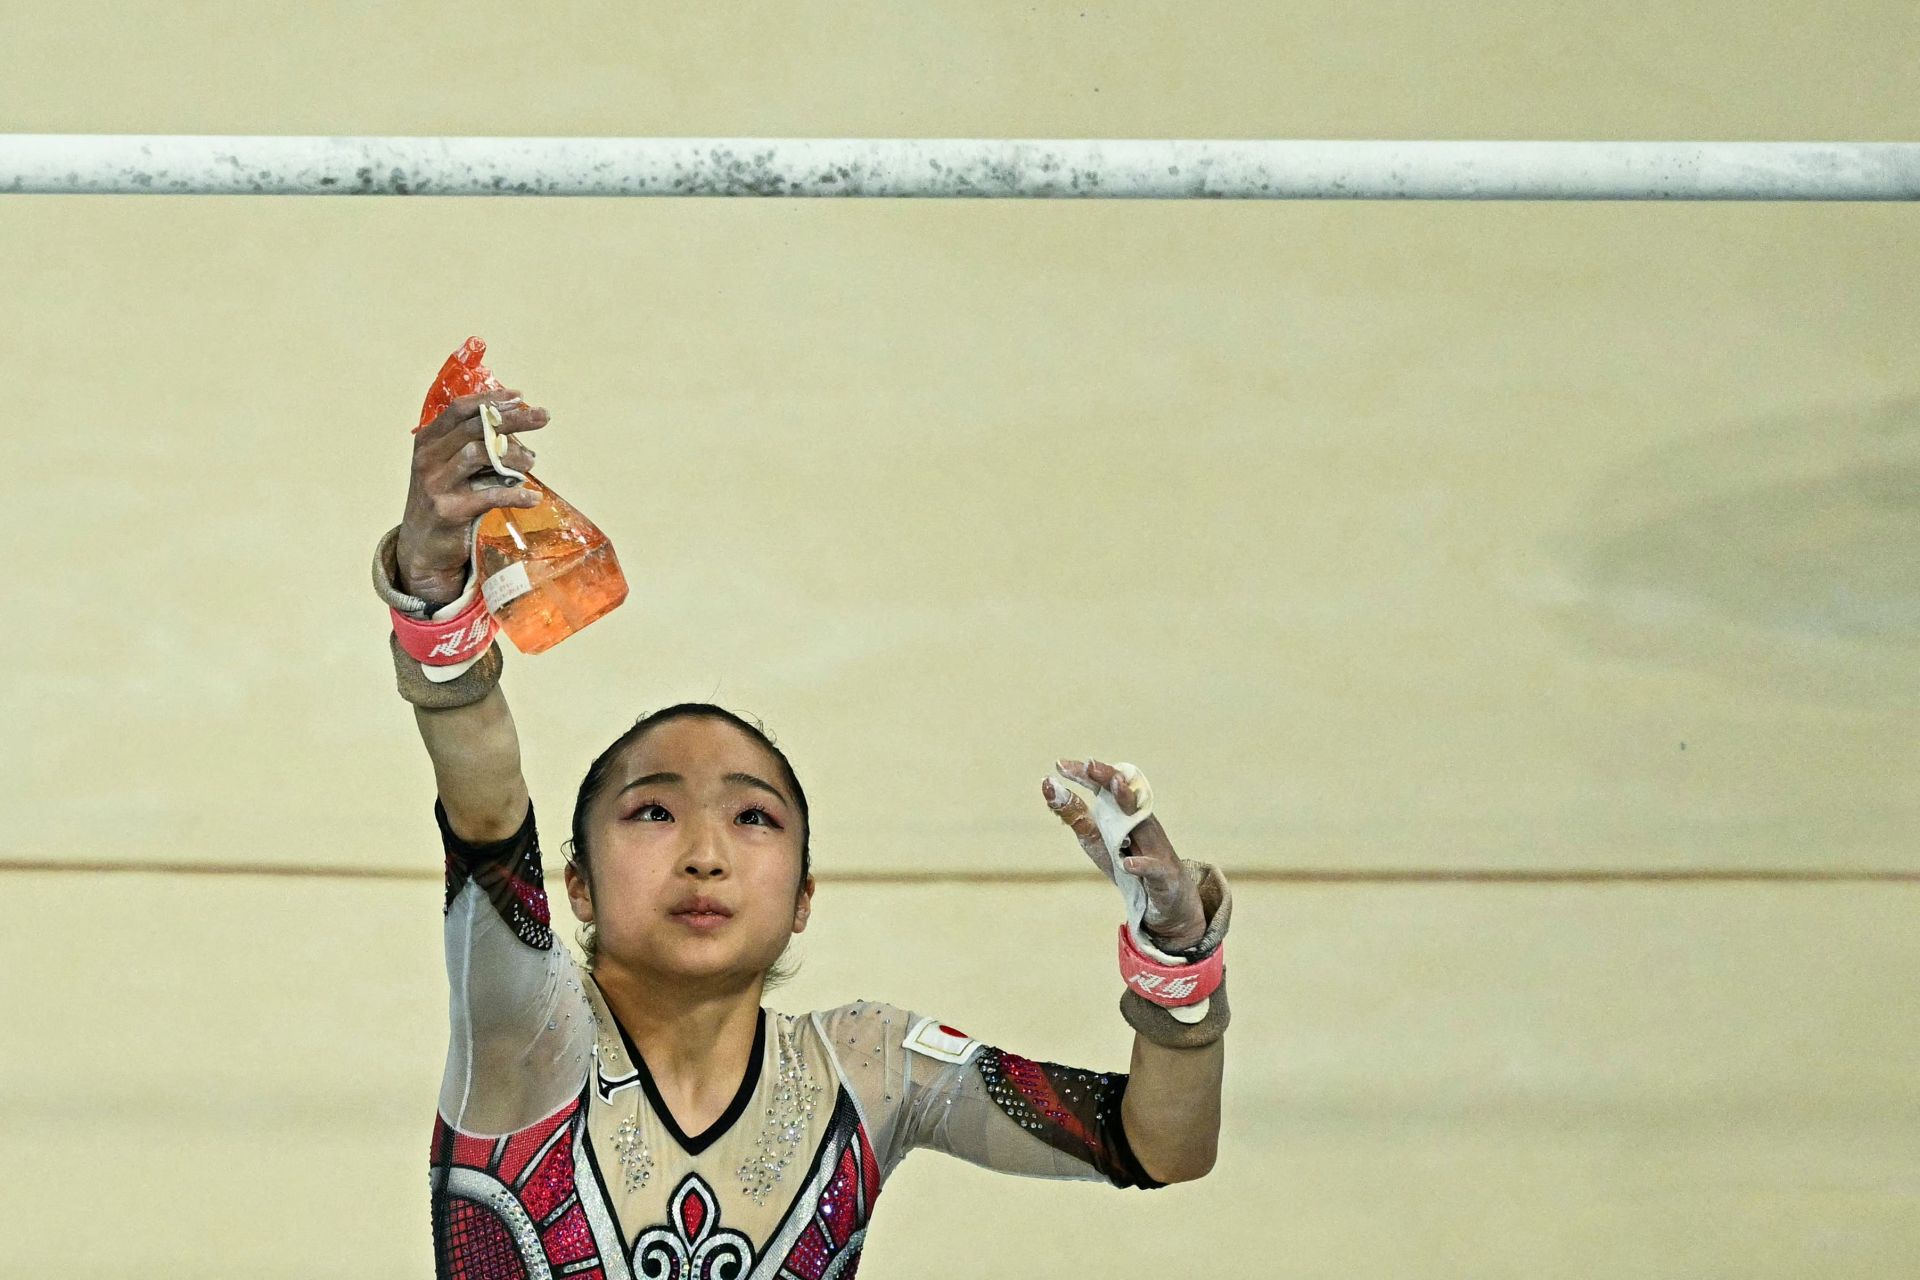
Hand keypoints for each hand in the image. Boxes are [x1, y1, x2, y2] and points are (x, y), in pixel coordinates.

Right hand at [396, 389, 547, 602]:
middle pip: (474, 428)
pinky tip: (533, 498)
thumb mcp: (452, 468)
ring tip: (533, 463)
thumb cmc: (446, 500)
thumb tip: (521, 434)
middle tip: (543, 416)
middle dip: (512, 420)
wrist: (422, 548)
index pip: (460, 409)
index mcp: (429, 440)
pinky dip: (515, 494)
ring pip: (477, 454)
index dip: (490, 399)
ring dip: (512, 456)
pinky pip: (488, 496)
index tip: (520, 396)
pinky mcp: (448, 511)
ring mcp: (436, 484)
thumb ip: (476, 447)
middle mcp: (428, 458)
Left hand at [1042, 758, 1205, 951]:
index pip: (1103, 786)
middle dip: (1108, 777)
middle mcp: (1141, 821)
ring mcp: (1154, 845)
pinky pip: (1152, 866)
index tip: (1060, 764)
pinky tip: (1127, 864)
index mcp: (1123, 811)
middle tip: (1089, 764)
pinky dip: (1140, 865)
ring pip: (1143, 821)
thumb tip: (1048, 784)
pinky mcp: (1162, 873)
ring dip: (1128, 802)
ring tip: (1115, 785)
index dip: (1085, 774)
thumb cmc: (1128, 860)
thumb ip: (1075, 814)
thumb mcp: (1095, 838)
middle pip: (1125, 793)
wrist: (1165, 898)